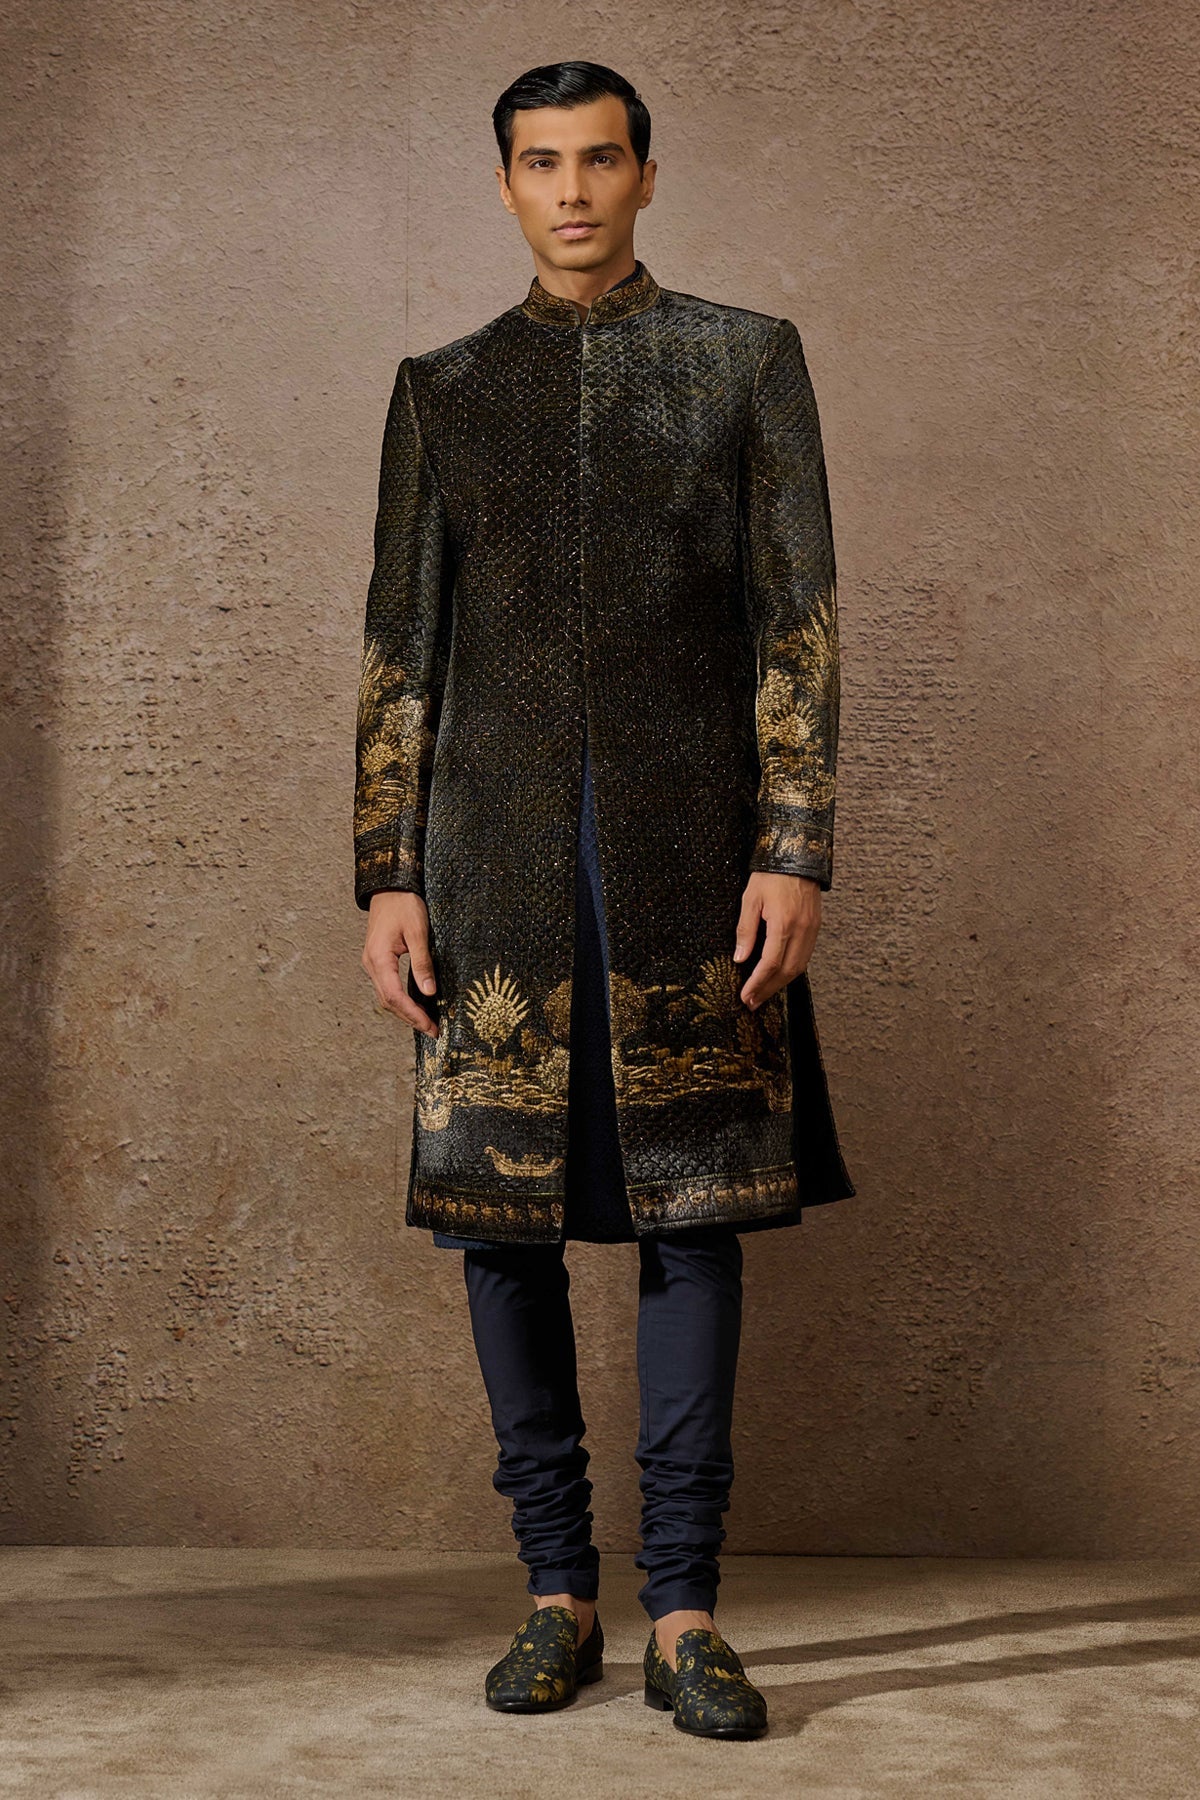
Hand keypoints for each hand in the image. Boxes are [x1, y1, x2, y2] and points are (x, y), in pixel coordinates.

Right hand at [361, 891, 439, 1035]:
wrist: (389, 886)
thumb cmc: (404, 904)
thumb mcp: (418, 932)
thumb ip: (422, 963)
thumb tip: (429, 992)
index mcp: (379, 959)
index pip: (395, 996)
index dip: (413, 1015)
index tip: (431, 1027)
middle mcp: (371, 964)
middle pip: (389, 1002)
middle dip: (410, 1018)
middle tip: (433, 1031)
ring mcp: (373, 963)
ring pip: (387, 996)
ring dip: (405, 1011)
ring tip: (426, 1022)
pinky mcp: (378, 960)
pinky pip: (388, 986)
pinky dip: (402, 999)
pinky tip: (416, 1004)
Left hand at [733, 871, 820, 1008]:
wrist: (798, 856)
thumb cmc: (770, 875)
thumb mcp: (750, 899)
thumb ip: (746, 930)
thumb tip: (740, 959)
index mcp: (784, 923)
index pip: (770, 963)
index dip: (757, 983)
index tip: (745, 996)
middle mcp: (802, 930)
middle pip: (786, 971)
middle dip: (768, 990)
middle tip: (752, 1003)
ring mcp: (812, 930)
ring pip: (798, 967)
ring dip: (780, 984)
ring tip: (763, 994)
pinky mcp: (815, 927)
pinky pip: (805, 956)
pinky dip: (791, 970)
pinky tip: (778, 976)